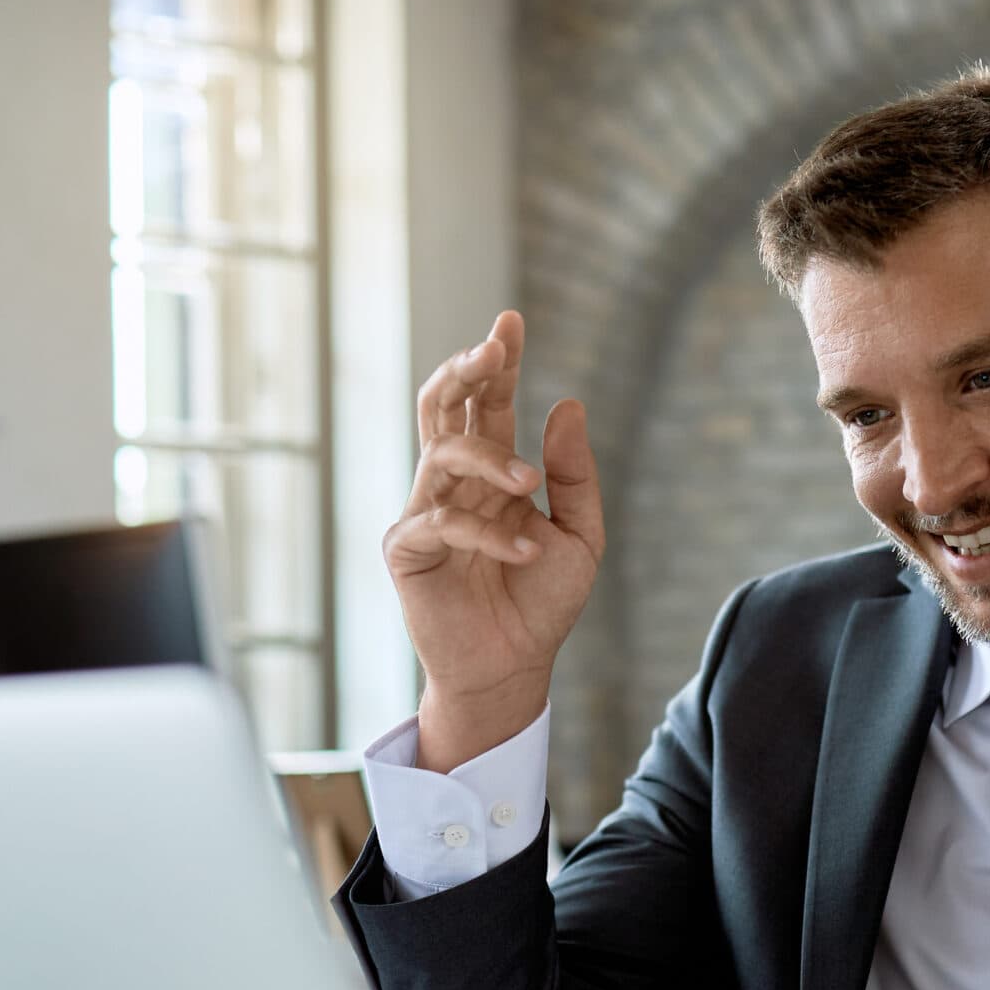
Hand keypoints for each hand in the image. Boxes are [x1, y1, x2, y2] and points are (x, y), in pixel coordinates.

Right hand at [384, 310, 605, 770]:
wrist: (515, 668)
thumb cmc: (541, 603)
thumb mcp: (580, 536)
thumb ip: (575, 475)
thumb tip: (566, 404)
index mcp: (492, 472)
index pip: (488, 403)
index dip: (497, 361)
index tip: (511, 321)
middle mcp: (454, 483)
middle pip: (444, 407)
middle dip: (465, 371)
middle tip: (493, 348)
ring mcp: (426, 512)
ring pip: (442, 452)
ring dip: (489, 458)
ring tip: (529, 484)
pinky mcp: (408, 551)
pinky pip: (440, 520)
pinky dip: (486, 531)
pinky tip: (525, 548)